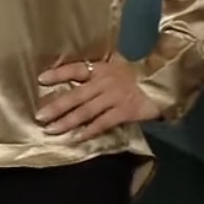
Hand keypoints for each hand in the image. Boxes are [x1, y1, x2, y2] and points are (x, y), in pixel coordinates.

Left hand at [35, 55, 159, 142]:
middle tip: (40, 116)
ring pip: (86, 111)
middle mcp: (105, 82)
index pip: (76, 69)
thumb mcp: (116, 65)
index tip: (41, 79)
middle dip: (56, 106)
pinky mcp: (124, 111)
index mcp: (101, 68)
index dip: (58, 73)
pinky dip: (89, 131)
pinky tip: (77, 137)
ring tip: (52, 129)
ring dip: (67, 121)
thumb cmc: (135, 75)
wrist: (163, 82)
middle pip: (76, 95)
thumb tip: (74, 74)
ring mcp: (114, 97)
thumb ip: (97, 70)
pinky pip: (103, 123)